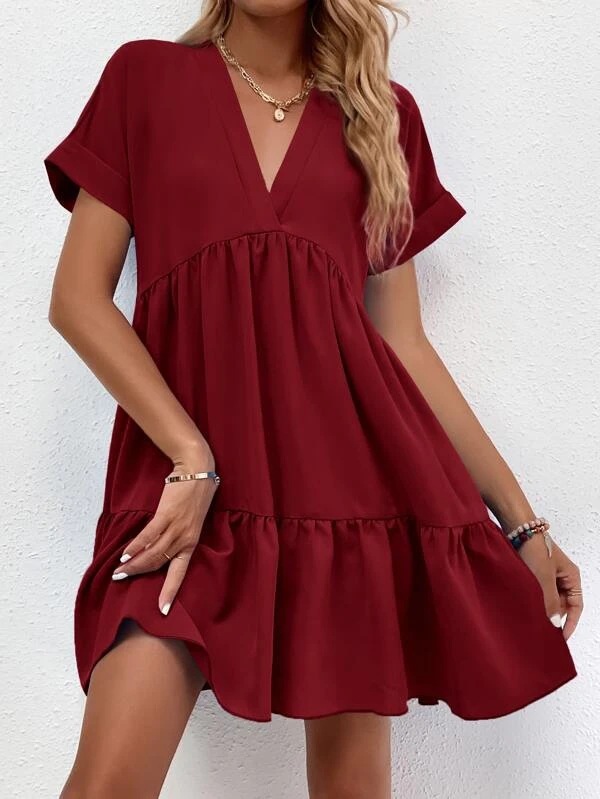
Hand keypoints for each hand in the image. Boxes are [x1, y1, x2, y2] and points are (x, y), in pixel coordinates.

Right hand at [110, 448, 217, 614]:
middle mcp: (185, 538)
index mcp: (192, 543)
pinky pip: (149, 535)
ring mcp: (176, 527)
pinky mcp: (167, 514)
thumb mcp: (192, 521)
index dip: (170, 591)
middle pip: (159, 564)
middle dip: (139, 575)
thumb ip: (178, 536)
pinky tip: (125, 554)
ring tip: (119, 572)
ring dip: (134, 564)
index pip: (180, 573)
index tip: (162, 610)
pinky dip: (136, 546)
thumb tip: (157, 549)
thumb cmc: (194, 496)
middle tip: (120, 580)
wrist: (197, 470)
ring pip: (152, 553)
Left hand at [517, 532, 582, 639]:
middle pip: (562, 604)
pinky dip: (534, 599)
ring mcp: (548, 574)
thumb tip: (554, 622)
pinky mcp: (534, 572)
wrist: (517, 528)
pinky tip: (525, 605)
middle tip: (543, 630)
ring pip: (549, 598)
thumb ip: (550, 602)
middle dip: (554, 616)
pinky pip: (538, 591)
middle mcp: (562, 576)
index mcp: (571, 576)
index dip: (570, 623)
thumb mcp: (544, 578)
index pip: (576, 606)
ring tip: (532, 618)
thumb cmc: (534, 547)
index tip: (560, 637)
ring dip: (542, 607)